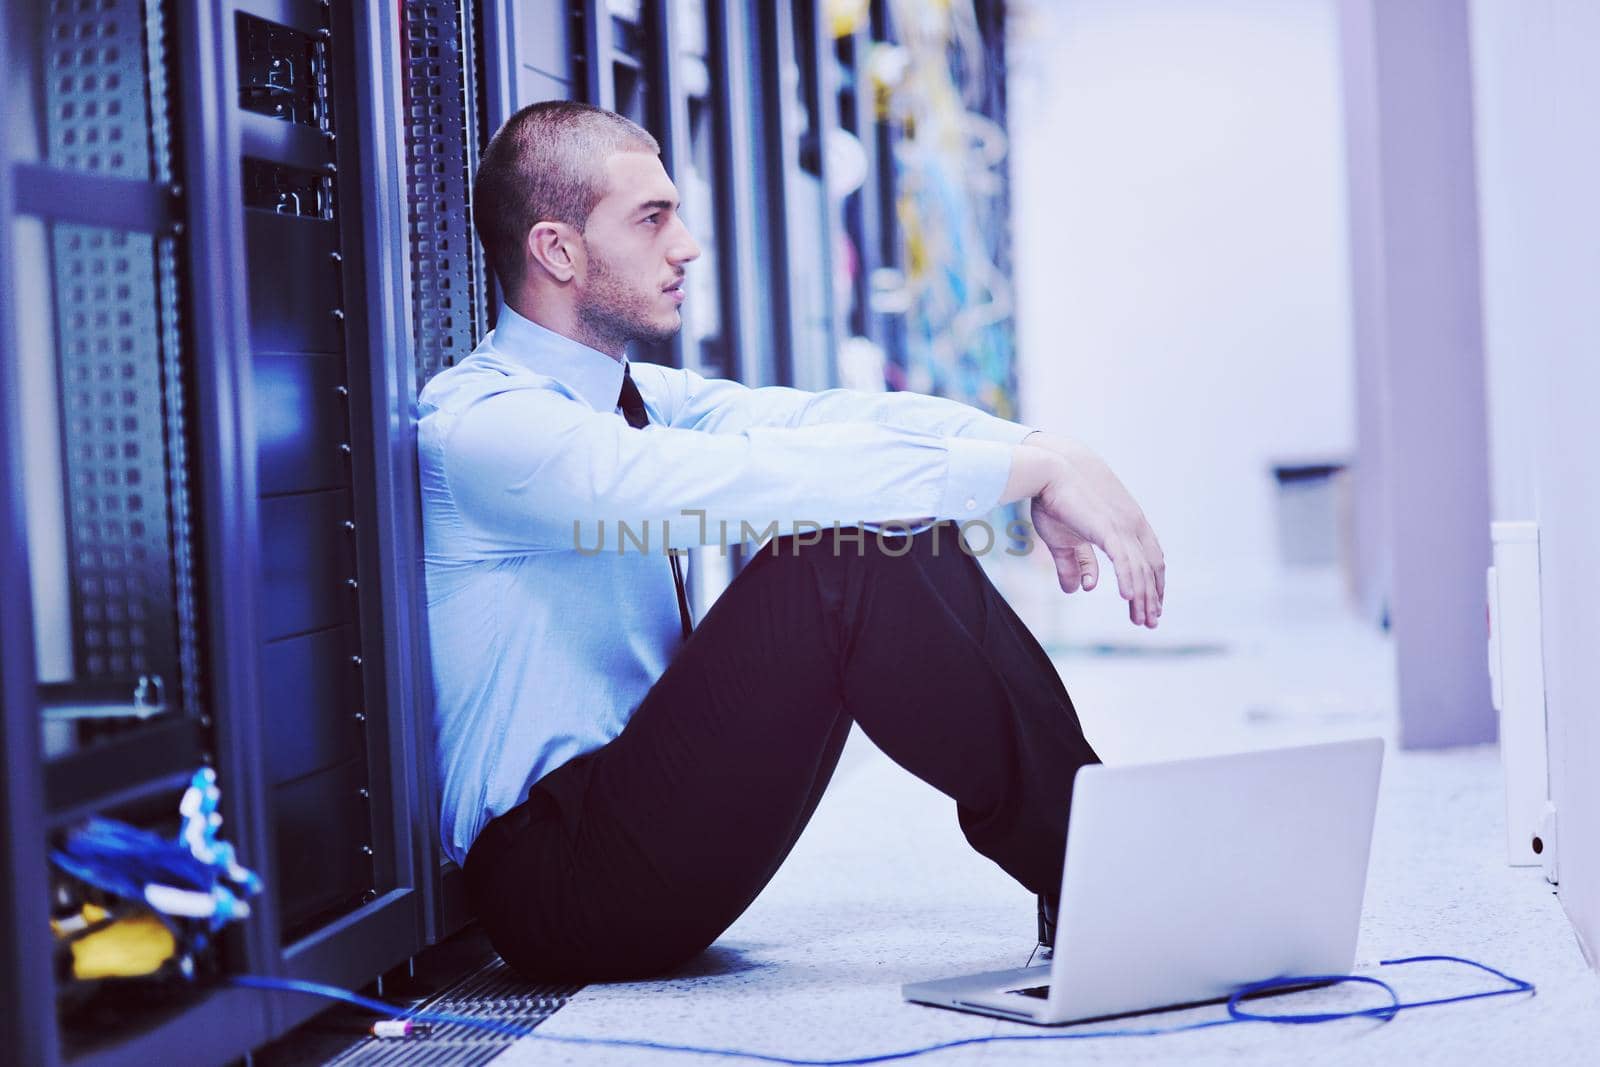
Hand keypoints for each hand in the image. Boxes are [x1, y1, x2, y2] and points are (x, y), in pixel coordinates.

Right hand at [1025, 434, 1164, 627]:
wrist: (1046, 468)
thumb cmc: (1053, 497)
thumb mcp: (1065, 538)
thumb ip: (1075, 564)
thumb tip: (1082, 589)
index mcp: (1127, 522)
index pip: (1149, 557)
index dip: (1152, 582)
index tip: (1151, 603)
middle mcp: (1132, 524)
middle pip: (1151, 567)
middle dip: (1153, 596)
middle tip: (1151, 621)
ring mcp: (1123, 526)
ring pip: (1140, 569)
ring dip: (1143, 597)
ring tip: (1142, 620)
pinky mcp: (1109, 528)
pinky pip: (1125, 561)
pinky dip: (1130, 581)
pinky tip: (1129, 599)